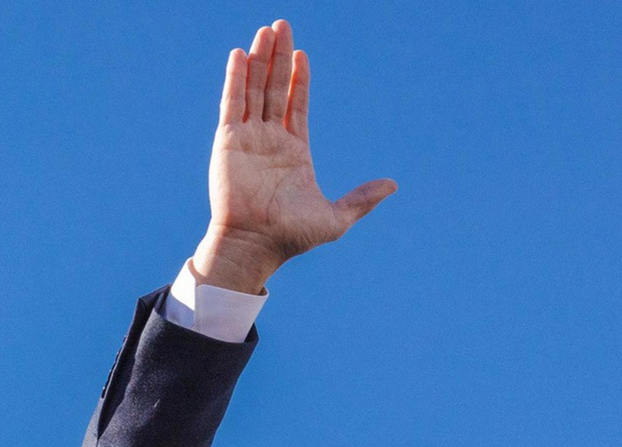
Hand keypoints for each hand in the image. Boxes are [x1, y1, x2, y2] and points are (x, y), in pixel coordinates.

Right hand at [192, 19, 395, 293]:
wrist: (256, 246)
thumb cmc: (291, 237)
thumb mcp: (336, 218)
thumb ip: (361, 199)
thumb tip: (393, 185)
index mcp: (293, 152)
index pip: (296, 105)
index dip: (299, 79)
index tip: (302, 55)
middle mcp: (268, 141)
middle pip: (274, 89)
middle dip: (279, 58)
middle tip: (282, 26)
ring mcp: (247, 139)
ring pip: (254, 90)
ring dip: (259, 60)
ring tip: (266, 31)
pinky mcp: (228, 142)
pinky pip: (232, 103)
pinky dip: (236, 79)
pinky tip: (241, 55)